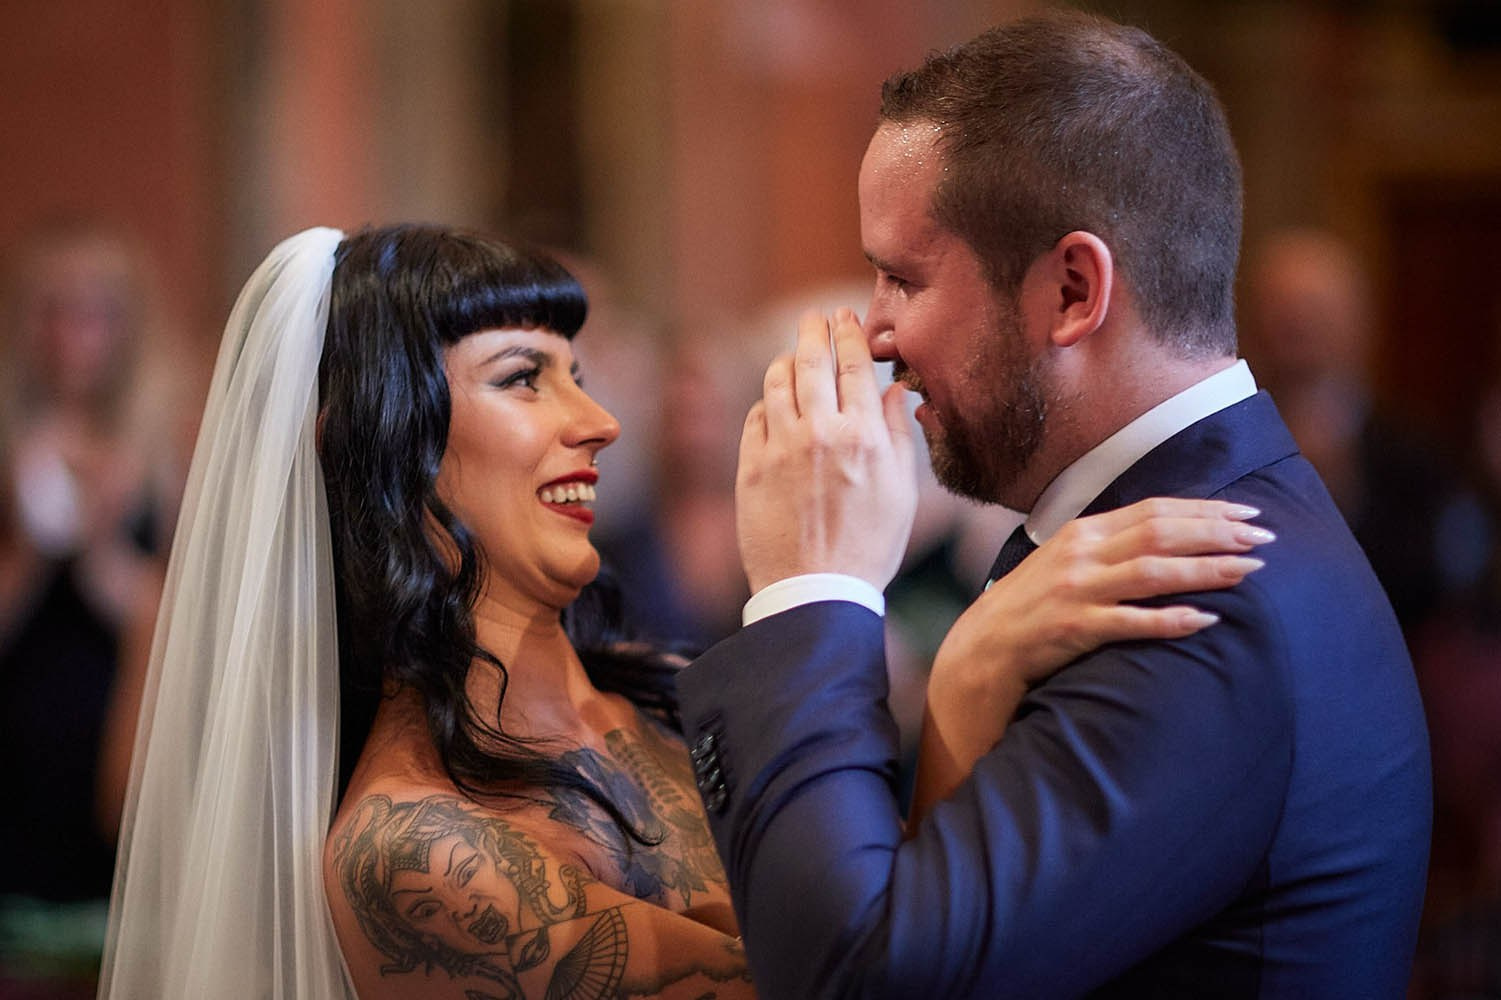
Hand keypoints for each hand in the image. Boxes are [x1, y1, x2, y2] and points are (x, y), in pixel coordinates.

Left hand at [735, 308, 917, 593]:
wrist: (815, 593)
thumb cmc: (868, 548)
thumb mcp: (902, 494)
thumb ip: (898, 435)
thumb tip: (895, 391)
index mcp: (864, 437)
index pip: (855, 366)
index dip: (849, 333)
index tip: (845, 316)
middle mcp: (820, 434)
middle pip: (812, 362)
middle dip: (813, 331)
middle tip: (814, 318)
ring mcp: (780, 449)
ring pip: (776, 383)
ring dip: (785, 362)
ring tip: (792, 356)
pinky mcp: (750, 468)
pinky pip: (755, 418)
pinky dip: (765, 404)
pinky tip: (773, 404)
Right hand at [909, 498, 1270, 829]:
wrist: (981, 651)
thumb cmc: (1031, 610)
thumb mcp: (1066, 564)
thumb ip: (1110, 548)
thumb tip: (1166, 538)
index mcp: (1083, 531)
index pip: (1155, 510)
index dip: (1206, 511)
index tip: (1249, 515)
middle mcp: (1081, 553)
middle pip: (1161, 532)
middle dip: (1218, 533)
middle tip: (1265, 539)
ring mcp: (1076, 590)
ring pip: (1153, 571)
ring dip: (1206, 569)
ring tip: (1250, 571)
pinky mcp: (1073, 629)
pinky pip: (1129, 621)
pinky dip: (1169, 619)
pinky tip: (1204, 620)